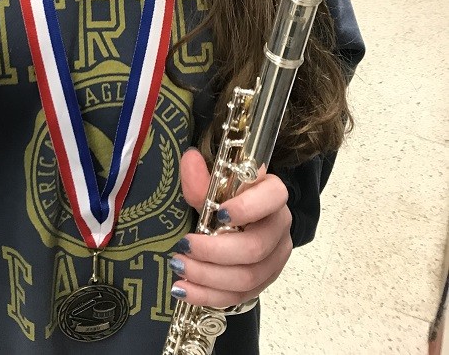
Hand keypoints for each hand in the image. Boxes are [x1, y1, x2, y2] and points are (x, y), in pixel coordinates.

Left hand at [172, 148, 291, 308]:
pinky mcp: (263, 282)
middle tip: (184, 245)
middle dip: (214, 251)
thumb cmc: (226, 198)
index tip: (218, 213)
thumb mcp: (213, 185)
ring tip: (178, 265)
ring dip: (207, 276)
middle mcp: (279, 228)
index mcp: (272, 195)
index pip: (273, 198)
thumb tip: (190, 160)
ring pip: (247, 277)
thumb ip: (202, 178)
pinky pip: (238, 297)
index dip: (247, 208)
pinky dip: (208, 295)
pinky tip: (184, 289)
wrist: (235, 220)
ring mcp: (274, 259)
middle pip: (255, 248)